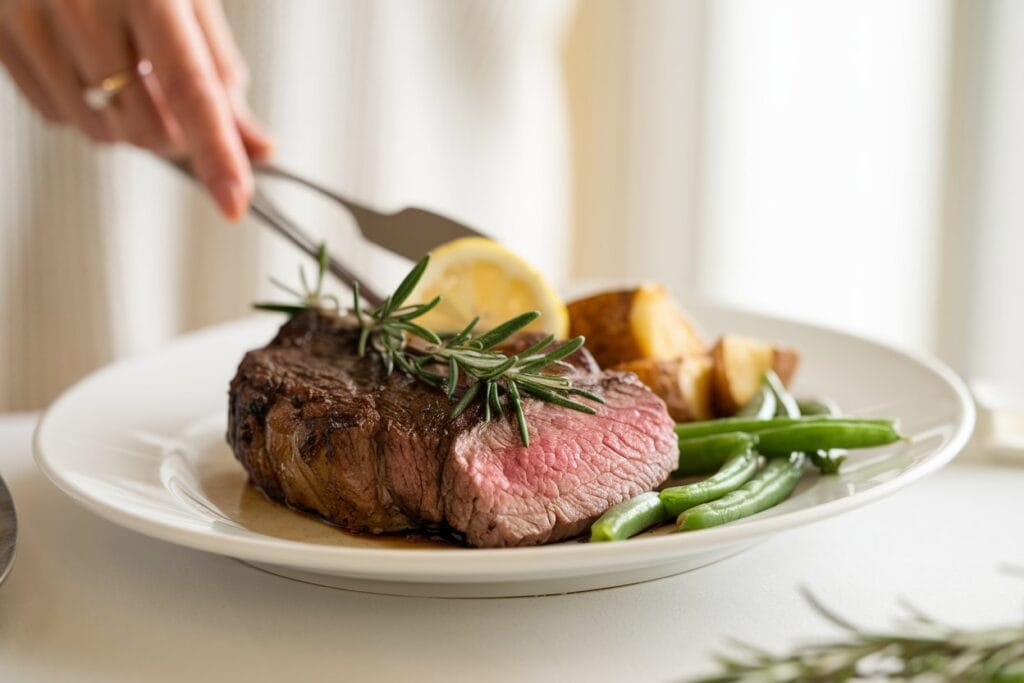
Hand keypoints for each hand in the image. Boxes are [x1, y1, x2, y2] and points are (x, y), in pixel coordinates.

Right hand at [0, 0, 272, 218]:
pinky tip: (84, 62)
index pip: (191, 87)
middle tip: (167, 93)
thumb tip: (260, 148)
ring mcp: (30, 20)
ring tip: (125, 69)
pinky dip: (83, 108)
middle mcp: (83, 3)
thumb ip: (220, 73)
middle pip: (149, 126)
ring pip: (101, 132)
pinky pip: (57, 116)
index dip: (216, 152)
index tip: (234, 202)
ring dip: (127, 123)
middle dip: (174, 130)